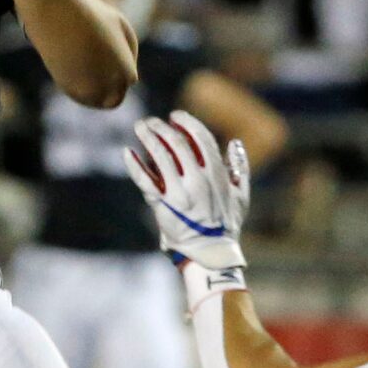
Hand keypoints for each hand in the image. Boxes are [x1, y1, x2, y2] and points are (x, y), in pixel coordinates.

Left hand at [125, 112, 250, 272]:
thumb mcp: (240, 195)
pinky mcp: (162, 204)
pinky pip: (144, 180)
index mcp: (218, 174)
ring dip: (148, 137)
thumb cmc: (226, 224)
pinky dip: (134, 164)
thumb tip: (236, 144)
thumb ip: (240, 168)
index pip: (201, 139)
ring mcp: (179, 192)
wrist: (209, 252)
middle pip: (178, 143)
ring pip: (160, 156)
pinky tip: (127, 151)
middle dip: (163, 127)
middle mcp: (198, 180)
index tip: (176, 116)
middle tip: (152, 121)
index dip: (188, 123)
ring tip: (140, 127)